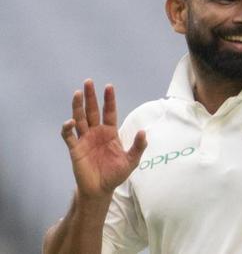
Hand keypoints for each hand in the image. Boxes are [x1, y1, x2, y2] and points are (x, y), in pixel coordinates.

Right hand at [60, 79, 146, 199]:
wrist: (101, 190)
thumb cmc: (116, 174)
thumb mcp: (131, 161)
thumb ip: (138, 146)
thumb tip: (144, 132)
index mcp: (110, 133)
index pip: (109, 112)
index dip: (109, 100)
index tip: (108, 86)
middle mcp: (96, 132)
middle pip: (92, 111)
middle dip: (90, 97)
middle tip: (89, 81)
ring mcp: (85, 139)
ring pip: (79, 119)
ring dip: (77, 106)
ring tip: (78, 93)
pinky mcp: (75, 149)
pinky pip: (69, 136)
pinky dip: (67, 128)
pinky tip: (70, 122)